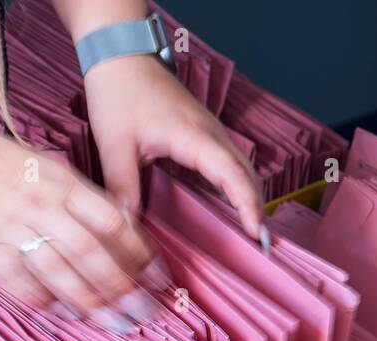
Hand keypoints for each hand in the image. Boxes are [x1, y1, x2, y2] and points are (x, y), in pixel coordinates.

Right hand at [0, 124, 168, 324]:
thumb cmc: (10, 167)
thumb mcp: (56, 170)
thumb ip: (87, 199)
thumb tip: (126, 227)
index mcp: (65, 184)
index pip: (111, 221)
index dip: (139, 252)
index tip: (158, 277)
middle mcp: (43, 206)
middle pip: (89, 251)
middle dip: (121, 286)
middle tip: (143, 312)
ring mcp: (15, 229)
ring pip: (59, 271)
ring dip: (89, 301)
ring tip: (113, 323)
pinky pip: (21, 283)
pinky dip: (44, 303)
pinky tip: (65, 318)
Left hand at [83, 54, 264, 236]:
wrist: (121, 58)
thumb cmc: (118, 94)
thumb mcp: (114, 144)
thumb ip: (123, 186)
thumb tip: (128, 225)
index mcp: (194, 136)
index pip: (232, 174)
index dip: (248, 204)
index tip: (257, 232)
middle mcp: (209, 133)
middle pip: (246, 173)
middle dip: (257, 207)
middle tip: (262, 245)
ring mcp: (209, 131)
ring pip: (241, 167)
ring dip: (250, 196)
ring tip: (253, 231)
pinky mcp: (202, 133)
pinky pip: (228, 162)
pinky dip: (237, 184)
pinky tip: (232, 205)